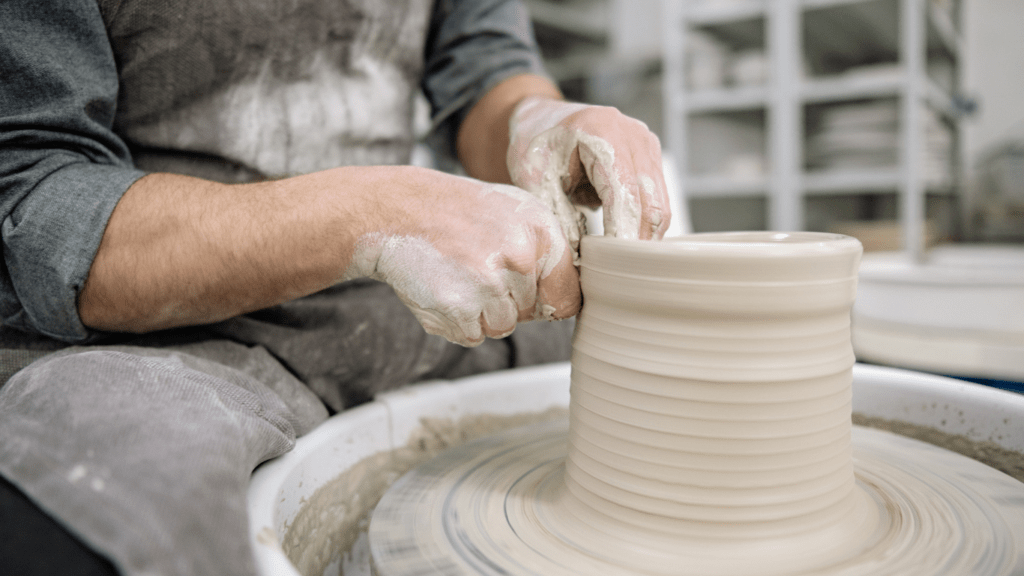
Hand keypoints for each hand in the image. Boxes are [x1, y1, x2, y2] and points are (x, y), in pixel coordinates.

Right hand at [341, 167, 579, 346]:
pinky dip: (455, 322)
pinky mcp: (458, 306)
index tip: (530, 295)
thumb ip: (546, 250)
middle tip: (474, 269)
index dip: (547, 301)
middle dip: (504, 301)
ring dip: (479, 314)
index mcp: (542, 232)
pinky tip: (442, 289)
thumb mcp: (514, 212)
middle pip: (529, 315)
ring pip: (501, 328)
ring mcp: (489, 283)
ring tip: (457, 277)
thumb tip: (568, 293)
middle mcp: (521, 257)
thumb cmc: (457, 211)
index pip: (568, 297)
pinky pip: (471, 336)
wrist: (398, 210)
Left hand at [506, 97, 670, 258]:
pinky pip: (656, 202)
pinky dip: (642, 226)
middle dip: (637, 244)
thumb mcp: (534, 180)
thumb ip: (556, 215)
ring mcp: (648, 146)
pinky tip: (621, 242)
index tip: (615, 268)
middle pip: (651, 204)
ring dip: (642, 238)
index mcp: (602, 131)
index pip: (624, 194)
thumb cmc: (535, 144)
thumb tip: (580, 260)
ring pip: (660, 208)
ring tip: (620, 265)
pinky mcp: (651, 159)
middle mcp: (634, 135)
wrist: (543, 118)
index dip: (622, 234)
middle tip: (619, 277)